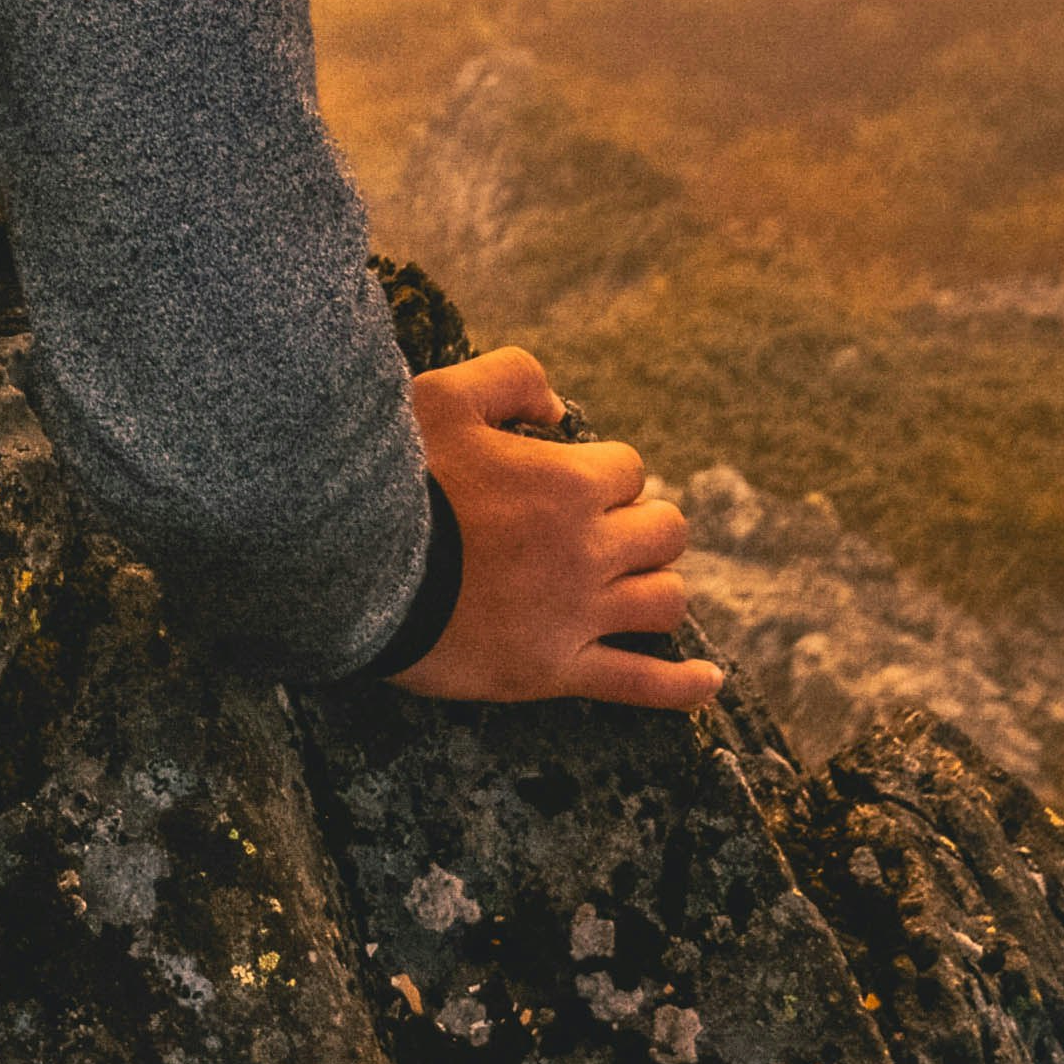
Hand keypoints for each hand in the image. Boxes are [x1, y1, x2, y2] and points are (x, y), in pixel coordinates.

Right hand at [388, 346, 722, 709]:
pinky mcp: (556, 670)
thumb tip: (560, 410)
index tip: (564, 482)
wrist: (354, 575)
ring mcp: (577, 616)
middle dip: (641, 526)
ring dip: (656, 586)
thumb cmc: (394, 480)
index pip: (629, 469)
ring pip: (664, 601)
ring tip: (634, 585)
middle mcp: (587, 550)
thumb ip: (512, 377)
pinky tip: (708, 680)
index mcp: (569, 483)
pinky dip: (683, 685)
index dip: (601, 472)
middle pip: (664, 532)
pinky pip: (641, 684)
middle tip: (604, 532)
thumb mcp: (442, 396)